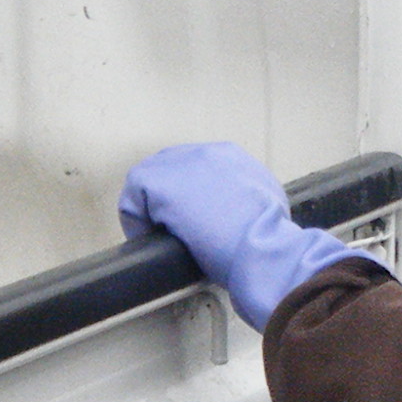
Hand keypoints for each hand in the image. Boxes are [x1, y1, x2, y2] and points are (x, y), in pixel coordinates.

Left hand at [117, 142, 369, 330]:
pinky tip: (149, 240)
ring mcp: (181, 164)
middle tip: (171, 232)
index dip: (187, 199)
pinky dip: (135, 222)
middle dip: (166, 202)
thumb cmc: (269, 239)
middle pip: (169, 172)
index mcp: (232, 158)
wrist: (263, 248)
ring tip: (159, 237)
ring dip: (150, 210)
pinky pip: (132, 200)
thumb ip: (246, 202)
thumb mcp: (267, 206)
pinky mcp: (160, 181)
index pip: (194, 172)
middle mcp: (206, 153)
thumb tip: (236, 218)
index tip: (191, 224)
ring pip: (148, 183)